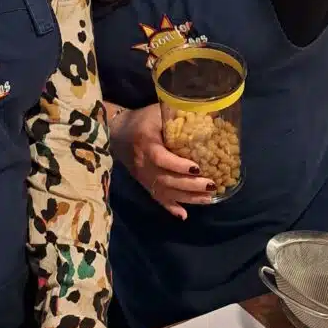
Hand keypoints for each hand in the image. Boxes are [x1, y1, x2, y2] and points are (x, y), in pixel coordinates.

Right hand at [111, 104, 213, 219]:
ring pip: (165, 191)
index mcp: (146, 143)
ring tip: (208, 198)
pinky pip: (157, 198)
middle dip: (190, 185)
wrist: (116, 132)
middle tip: (211, 184)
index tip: (197, 168)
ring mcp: (143, 176)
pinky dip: (170, 207)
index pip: (161, 158)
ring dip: (187, 197)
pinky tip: (184, 215)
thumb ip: (178, 114)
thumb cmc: (142, 120)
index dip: (178, 165)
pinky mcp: (144, 183)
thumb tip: (211, 114)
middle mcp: (143, 163)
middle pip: (166, 179)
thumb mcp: (158, 111)